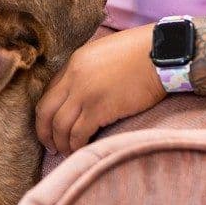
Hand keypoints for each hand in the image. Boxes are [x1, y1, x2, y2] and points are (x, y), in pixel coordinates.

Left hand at [35, 23, 164, 155]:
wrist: (161, 53)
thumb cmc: (141, 52)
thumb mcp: (105, 53)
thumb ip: (89, 71)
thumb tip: (85, 92)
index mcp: (74, 63)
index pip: (50, 93)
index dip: (48, 113)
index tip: (51, 126)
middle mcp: (74, 78)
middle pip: (46, 111)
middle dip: (44, 132)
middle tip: (50, 145)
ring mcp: (85, 94)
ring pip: (60, 126)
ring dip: (60, 143)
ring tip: (66, 152)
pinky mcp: (99, 109)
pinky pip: (78, 133)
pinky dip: (76, 145)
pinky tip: (80, 150)